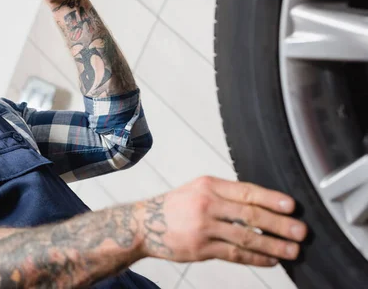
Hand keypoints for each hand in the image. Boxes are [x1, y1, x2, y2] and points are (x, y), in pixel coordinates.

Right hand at [137, 176, 307, 266]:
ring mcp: (204, 228)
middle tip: (300, 231)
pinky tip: (270, 261)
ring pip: (246, 238)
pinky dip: (255, 259)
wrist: (144, 224)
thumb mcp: (198, 189)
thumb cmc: (175, 206)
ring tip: (292, 251)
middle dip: (279, 224)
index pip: (247, 191)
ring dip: (273, 246)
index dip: (271, 199)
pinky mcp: (201, 249)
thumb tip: (262, 206)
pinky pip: (234, 254)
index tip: (292, 206)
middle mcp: (207, 204)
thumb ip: (225, 195)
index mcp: (208, 185)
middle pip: (250, 215)